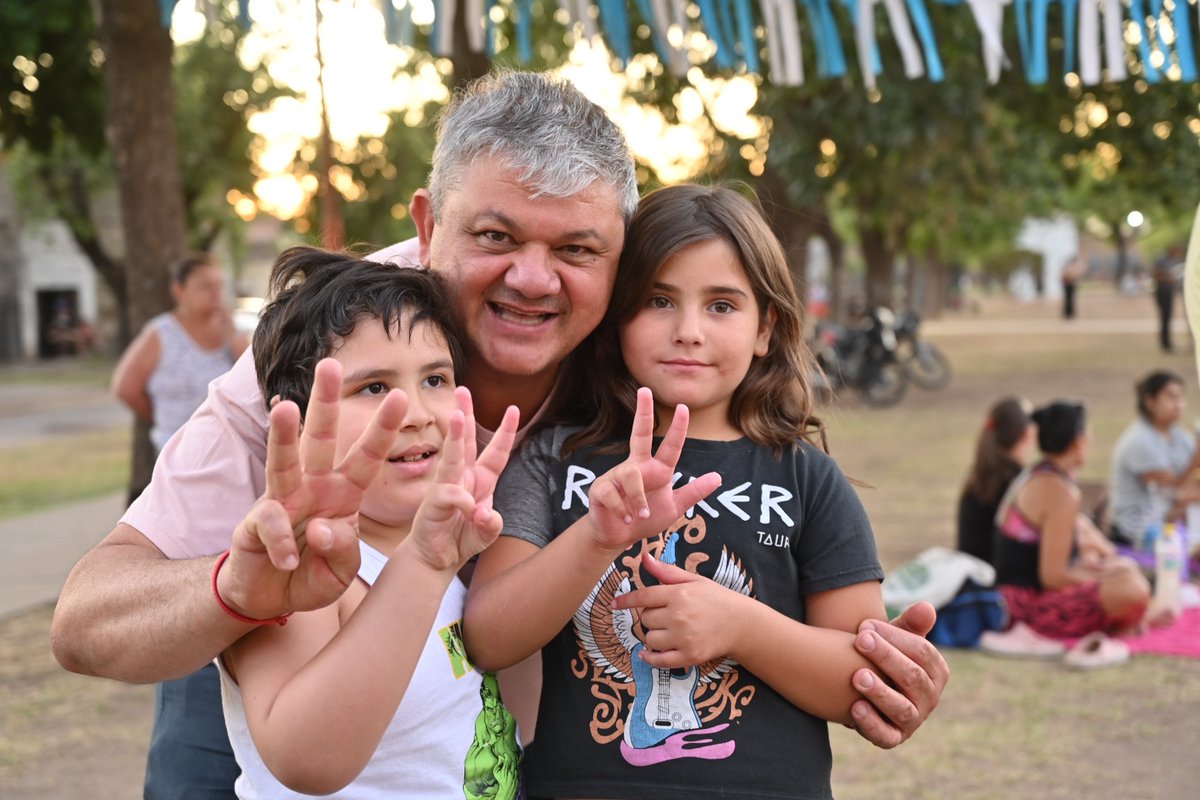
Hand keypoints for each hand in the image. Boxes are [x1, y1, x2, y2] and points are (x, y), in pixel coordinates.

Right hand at [220, 358, 407, 619]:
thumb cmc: (311, 574)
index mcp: (342, 494)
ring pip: (283, 461)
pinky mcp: (255, 524)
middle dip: (326, 402)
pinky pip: (270, 523)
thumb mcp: (342, 570)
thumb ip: (343, 550)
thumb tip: (323, 527)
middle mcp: (312, 488)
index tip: (401, 396)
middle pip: (320, 439)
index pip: (367, 456)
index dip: (383, 429)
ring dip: (283, 435)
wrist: (270, 599)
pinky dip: (282, 542)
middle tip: (330, 364)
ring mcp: (281, 502)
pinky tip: (288, 560)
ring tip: (284, 407)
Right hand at [406, 387, 519, 571]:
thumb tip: (484, 514)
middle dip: (466, 414)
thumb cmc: (461, 539)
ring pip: (453, 456)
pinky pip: (451, 495)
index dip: (505, 431)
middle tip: (463, 390)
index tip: (514, 408)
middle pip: (466, 441)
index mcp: (480, 481)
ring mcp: (447, 487)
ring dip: (456, 436)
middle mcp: (463, 478)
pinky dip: (462, 501)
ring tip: (456, 415)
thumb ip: (491, 524)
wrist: (435, 558)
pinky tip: (469, 511)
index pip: (495, 452)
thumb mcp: (486, 533)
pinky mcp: (434, 502)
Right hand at [586, 388, 720, 549]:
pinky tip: (627, 519)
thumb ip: (694, 492)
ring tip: (641, 515)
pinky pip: (614, 494)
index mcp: (656, 469)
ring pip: (631, 475)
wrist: (619, 536)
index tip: (684, 407)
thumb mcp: (675, 507)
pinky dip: (624, 510)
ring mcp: (616, 475)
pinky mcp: (601, 488)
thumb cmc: (646, 518)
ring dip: (639, 499)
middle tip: (644, 390)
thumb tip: (718, 477)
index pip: (670, 446)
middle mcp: (636, 466)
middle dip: (642, 412)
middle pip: (639, 434)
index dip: (678, 428)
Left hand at [612, 551, 742, 668]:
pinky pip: (659, 660)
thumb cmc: (715, 598)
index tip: (615, 604)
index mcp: (679, 594)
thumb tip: (644, 558)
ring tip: (665, 630)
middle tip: (663, 614)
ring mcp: (684, 638)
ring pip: (649, 639)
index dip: (626, 601)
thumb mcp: (693, 580)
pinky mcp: (689, 656)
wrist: (741, 623)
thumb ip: (666, 571)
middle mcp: (679, 616)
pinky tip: (646, 654)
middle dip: (649, 616)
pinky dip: (650, 658)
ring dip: (652, 635)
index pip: (644, 597)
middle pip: (646, 619)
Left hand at [848, 602, 948, 748]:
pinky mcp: (893, 738)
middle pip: (912, 677)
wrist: (863, 685)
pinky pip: (885, 736)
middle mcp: (929, 698)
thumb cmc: (885, 656)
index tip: (866, 625)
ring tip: (857, 676)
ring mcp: (913, 720)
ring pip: (901, 708)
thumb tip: (927, 608)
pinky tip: (854, 707)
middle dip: (886, 657)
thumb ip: (910, 624)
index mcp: (937, 671)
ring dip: (880, 692)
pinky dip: (871, 724)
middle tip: (860, 640)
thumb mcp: (896, 638)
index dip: (895, 637)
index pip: (922, 652)